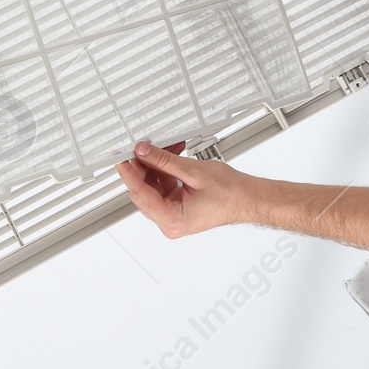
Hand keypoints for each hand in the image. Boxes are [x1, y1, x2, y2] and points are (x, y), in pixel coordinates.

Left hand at [114, 141, 259, 237]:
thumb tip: (144, 152)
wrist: (247, 197)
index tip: (121, 160)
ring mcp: (173, 213)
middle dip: (145, 166)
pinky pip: (164, 185)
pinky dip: (167, 169)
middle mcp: (170, 221)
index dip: (129, 174)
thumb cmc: (230, 194)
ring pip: (154, 185)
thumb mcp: (194, 172)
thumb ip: (165, 161)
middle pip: (145, 190)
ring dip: (158, 165)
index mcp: (172, 219)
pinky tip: (173, 154)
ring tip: (165, 147)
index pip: (141, 195)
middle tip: (142, 147)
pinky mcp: (178, 206)